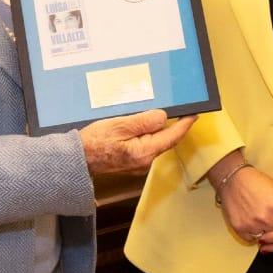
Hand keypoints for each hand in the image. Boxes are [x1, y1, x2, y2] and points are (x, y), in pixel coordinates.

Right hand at [79, 111, 196, 175]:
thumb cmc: (95, 142)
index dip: (184, 125)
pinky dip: (147, 135)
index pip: (172, 137)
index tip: (194, 115)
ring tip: (156, 114)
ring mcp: (139, 163)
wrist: (78, 159)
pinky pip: (146, 145)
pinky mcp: (132, 161)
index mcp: (145, 152)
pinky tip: (141, 125)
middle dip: (172, 126)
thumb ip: (143, 121)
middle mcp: (145, 161)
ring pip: (155, 142)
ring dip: (157, 129)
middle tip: (178, 110)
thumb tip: (163, 117)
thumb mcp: (120, 125)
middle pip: (165, 140)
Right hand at [211, 156, 272, 241]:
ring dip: (268, 232)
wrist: (232, 179)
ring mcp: (251, 225)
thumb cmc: (255, 181)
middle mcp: (264, 218)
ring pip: (267, 238)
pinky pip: (252, 239)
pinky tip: (254, 224)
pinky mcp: (240, 229)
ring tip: (265, 221)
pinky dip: (255, 234)